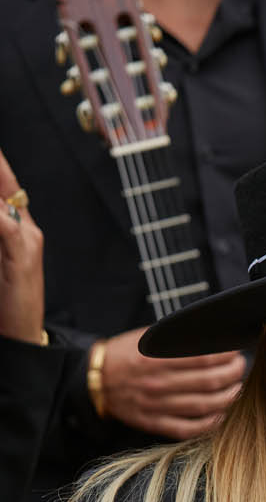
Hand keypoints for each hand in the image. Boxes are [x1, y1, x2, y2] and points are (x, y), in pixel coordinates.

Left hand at [0, 146, 44, 343]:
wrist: (22, 334)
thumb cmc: (7, 303)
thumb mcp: (0, 262)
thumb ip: (2, 233)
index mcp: (20, 229)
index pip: (6, 186)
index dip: (0, 167)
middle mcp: (26, 230)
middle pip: (5, 188)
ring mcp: (28, 242)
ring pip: (3, 202)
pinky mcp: (24, 257)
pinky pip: (7, 226)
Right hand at [95, 328, 245, 437]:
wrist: (95, 380)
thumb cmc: (125, 356)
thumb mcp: (146, 337)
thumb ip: (175, 337)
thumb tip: (210, 335)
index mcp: (156, 357)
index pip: (202, 357)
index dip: (225, 355)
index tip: (235, 351)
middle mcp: (158, 383)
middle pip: (208, 382)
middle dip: (232, 375)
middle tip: (240, 368)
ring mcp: (156, 406)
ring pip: (203, 406)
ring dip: (227, 398)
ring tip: (238, 389)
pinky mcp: (154, 423)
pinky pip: (187, 429)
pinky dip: (208, 424)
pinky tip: (221, 415)